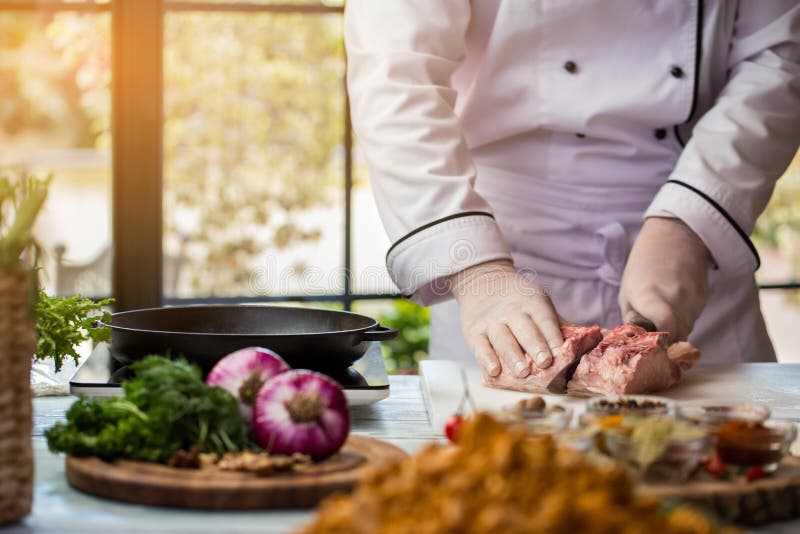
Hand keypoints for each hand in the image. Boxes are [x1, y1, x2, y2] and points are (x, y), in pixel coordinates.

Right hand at [449, 260, 563, 377]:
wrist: (482, 280)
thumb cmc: (519, 300)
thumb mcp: (539, 302)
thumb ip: (558, 324)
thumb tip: (588, 344)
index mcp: (533, 303)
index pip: (544, 320)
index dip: (553, 336)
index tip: (562, 353)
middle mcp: (511, 311)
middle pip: (525, 329)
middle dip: (535, 346)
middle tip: (545, 363)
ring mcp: (491, 322)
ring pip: (502, 339)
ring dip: (513, 356)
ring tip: (522, 372)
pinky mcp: (474, 332)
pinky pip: (480, 347)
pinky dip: (486, 359)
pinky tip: (494, 371)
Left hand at [619, 217, 710, 341]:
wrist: (674, 238)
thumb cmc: (643, 268)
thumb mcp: (627, 293)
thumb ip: (632, 320)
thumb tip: (639, 343)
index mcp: (649, 294)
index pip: (665, 325)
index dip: (661, 340)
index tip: (653, 342)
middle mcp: (675, 296)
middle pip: (676, 335)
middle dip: (666, 340)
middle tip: (655, 332)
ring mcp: (693, 297)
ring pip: (687, 329)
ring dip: (675, 330)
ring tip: (662, 315)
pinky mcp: (704, 297)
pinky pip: (694, 319)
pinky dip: (684, 320)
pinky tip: (674, 306)